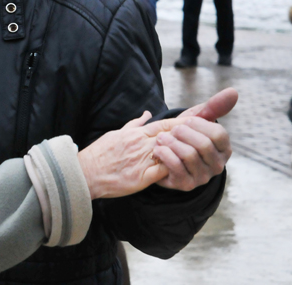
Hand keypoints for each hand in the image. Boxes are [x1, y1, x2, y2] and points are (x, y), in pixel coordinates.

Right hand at [78, 112, 192, 198]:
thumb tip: (147, 114)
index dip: (182, 123)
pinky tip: (186, 172)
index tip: (196, 121)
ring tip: (200, 155)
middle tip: (205, 136)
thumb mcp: (116, 133)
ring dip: (184, 154)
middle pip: (172, 137)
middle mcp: (141, 144)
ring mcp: (142, 160)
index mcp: (136, 134)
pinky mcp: (141, 177)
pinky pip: (163, 173)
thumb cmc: (100, 153)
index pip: (164, 124)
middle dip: (189, 136)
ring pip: (170, 154)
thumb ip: (134, 124)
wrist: (86, 172)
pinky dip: (174, 171)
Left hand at [152, 88, 235, 190]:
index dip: (200, 125)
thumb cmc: (183, 136)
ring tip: (161, 138)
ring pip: (190, 156)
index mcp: (224, 149)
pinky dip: (165, 155)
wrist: (163, 156)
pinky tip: (157, 149)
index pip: (218, 134)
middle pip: (204, 145)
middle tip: (171, 129)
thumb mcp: (196, 120)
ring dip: (172, 143)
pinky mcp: (187, 184)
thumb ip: (213, 107)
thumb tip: (233, 91)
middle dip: (183, 133)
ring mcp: (203, 177)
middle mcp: (218, 165)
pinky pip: (177, 168)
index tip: (186, 121)